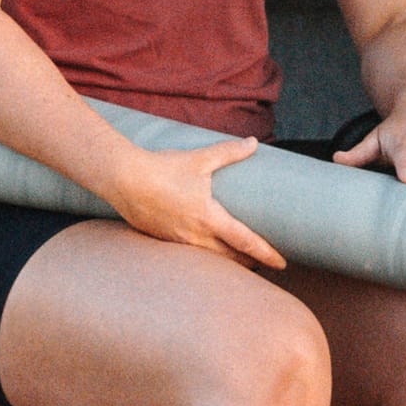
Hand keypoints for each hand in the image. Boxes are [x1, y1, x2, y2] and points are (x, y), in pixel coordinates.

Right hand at [109, 138, 284, 268]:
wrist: (123, 179)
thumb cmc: (163, 168)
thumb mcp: (200, 159)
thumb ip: (229, 152)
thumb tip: (253, 143)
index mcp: (208, 218)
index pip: (245, 242)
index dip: (267, 253)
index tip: (282, 263)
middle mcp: (195, 235)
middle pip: (231, 259)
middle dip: (250, 263)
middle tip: (266, 262)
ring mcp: (178, 241)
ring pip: (210, 260)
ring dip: (228, 262)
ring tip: (241, 259)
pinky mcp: (163, 240)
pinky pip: (190, 254)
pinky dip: (205, 256)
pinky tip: (208, 249)